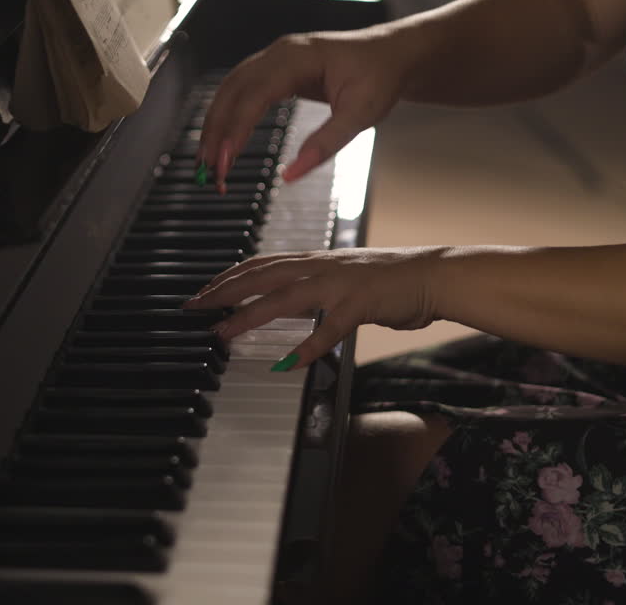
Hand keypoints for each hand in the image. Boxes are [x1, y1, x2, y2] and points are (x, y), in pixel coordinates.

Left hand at [185, 248, 444, 368]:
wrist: (432, 274)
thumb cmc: (389, 281)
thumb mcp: (341, 279)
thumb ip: (312, 288)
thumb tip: (284, 300)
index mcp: (314, 261)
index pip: (260, 265)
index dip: (227, 277)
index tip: (201, 292)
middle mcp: (320, 267)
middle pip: (259, 276)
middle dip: (222, 292)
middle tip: (193, 308)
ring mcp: (339, 284)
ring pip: (285, 299)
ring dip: (249, 316)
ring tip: (223, 333)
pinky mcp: (361, 304)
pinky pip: (330, 329)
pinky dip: (308, 346)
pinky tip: (287, 364)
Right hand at [198, 25, 414, 191]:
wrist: (393, 55)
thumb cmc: (380, 77)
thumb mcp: (360, 115)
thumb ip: (325, 145)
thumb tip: (290, 174)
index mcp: (298, 57)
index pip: (253, 95)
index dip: (235, 129)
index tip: (225, 160)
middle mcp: (280, 53)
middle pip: (232, 91)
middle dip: (216, 131)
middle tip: (209, 169)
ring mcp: (275, 58)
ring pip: (230, 89)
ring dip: (216, 124)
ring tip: (210, 160)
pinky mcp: (276, 69)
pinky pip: (242, 90)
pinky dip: (228, 115)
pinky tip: (224, 139)